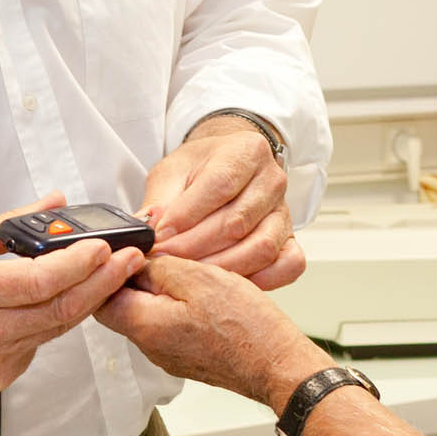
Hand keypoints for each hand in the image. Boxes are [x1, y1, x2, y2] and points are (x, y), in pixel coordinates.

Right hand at [0, 194, 145, 401]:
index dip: (81, 264)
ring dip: (85, 301)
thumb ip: (11, 225)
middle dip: (103, 282)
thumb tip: (54, 204)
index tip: (106, 246)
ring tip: (107, 275)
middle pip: (62, 310)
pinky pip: (36, 346)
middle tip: (130, 260)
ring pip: (55, 329)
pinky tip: (49, 305)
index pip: (41, 280)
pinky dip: (48, 323)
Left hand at [93, 253, 331, 405]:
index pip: (101, 297)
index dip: (111, 270)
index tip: (132, 252)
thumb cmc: (245, 326)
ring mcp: (168, 355)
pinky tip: (202, 297)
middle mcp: (149, 346)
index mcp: (143, 325)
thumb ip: (159, 266)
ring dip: (161, 293)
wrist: (276, 364)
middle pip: (124, 306)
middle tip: (163, 258)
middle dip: (137, 279)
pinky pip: (170, 328)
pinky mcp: (187, 358)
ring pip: (149, 315)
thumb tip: (137, 259)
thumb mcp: (199, 277)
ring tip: (188, 274)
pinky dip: (178, 308)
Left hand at [139, 119, 303, 288]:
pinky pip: (286, 266)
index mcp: (247, 151)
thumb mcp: (172, 173)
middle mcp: (273, 181)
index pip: (219, 186)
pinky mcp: (291, 241)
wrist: (230, 169)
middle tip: (164, 261)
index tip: (159, 237)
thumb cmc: (201, 169)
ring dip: (219, 268)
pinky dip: (260, 280)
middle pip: (237, 222)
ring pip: (259, 248)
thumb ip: (159, 201)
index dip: (186, 216)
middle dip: (194, 248)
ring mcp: (285, 213)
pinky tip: (227, 284)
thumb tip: (145, 229)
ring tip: (187, 275)